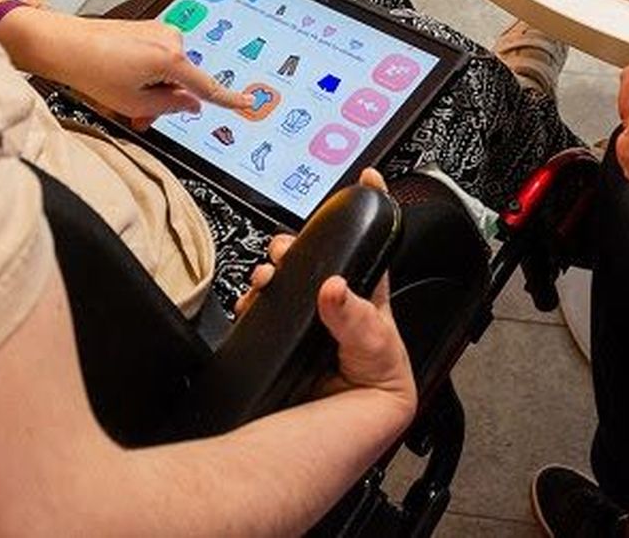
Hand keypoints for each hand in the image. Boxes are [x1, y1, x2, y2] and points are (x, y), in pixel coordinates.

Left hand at [10, 11, 250, 123]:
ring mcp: (160, 31)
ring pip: (169, 70)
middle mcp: (171, 40)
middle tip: (138, 111)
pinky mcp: (148, 28)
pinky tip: (121, 75)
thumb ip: (171, 106)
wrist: (64, 43)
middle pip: (183, 80)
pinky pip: (158, 57)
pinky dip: (146, 71)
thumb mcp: (134, 103)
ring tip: (122, 92)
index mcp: (172, 59)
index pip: (207, 87)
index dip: (229, 99)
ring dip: (152, 85)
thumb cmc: (92, 70)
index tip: (247, 102)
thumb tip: (191, 103)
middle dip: (165, 98)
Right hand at [237, 171, 415, 418]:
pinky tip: (252, 300)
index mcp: (370, 307)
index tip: (371, 178)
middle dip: (303, 242)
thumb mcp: (374, 355)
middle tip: (290, 244)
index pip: (374, 251)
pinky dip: (253, 299)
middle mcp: (338, 312)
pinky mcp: (276, 338)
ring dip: (276, 267)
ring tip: (271, 272)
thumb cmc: (365, 409)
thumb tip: (334, 287)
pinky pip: (262, 306)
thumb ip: (357, 319)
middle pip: (321, 259)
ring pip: (289, 278)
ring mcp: (305, 324)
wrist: (326, 451)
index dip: (376, 210)